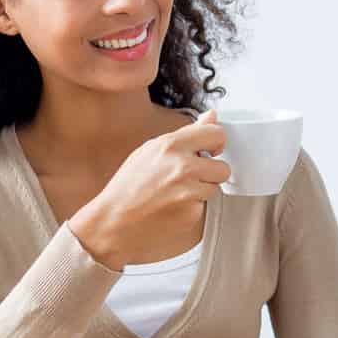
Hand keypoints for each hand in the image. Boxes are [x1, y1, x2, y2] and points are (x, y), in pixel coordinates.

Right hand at [69, 110, 229, 267]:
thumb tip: (210, 117)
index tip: (211, 149)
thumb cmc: (128, 186)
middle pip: (223, 167)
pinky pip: (204, 206)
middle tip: (192, 176)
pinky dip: (192, 207)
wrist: (114, 220)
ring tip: (177, 192)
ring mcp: (189, 192)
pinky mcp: (192, 214)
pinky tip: (173, 206)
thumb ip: (185, 134)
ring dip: (202, 190)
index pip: (216, 134)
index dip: (216, 142)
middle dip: (211, 172)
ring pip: (215, 188)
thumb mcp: (150, 150)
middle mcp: (183, 167)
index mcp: (171, 146)